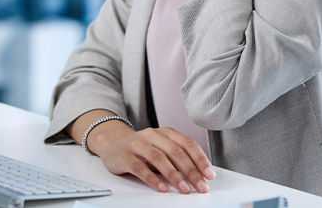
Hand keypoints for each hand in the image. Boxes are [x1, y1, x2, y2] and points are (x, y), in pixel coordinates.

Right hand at [89, 123, 215, 193]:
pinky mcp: (125, 156)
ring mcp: (138, 144)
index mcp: (165, 132)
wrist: (112, 142)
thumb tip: (198, 174)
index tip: (209, 174)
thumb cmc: (141, 147)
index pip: (187, 143)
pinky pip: (140, 168)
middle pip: (176, 152)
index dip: (200, 159)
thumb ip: (176, 156)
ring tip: (184, 189)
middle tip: (201, 186)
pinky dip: (152, 179)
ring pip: (159, 159)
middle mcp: (153, 135)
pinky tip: (162, 188)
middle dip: (191, 171)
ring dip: (174, 175)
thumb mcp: (160, 147)